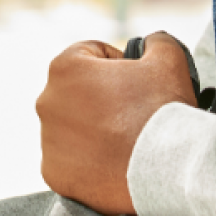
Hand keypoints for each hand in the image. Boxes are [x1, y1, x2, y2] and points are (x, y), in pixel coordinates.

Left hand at [36, 32, 197, 215]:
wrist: (169, 170)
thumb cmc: (163, 109)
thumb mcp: (168, 58)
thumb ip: (155, 41)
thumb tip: (149, 44)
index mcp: (65, 67)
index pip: (91, 54)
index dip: (118, 63)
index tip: (135, 82)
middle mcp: (46, 101)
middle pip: (78, 90)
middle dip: (102, 97)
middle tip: (133, 112)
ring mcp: (48, 141)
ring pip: (72, 125)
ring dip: (93, 128)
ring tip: (125, 139)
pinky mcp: (54, 173)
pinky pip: (70, 159)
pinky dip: (88, 159)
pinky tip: (114, 161)